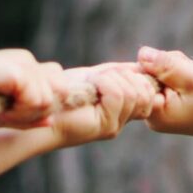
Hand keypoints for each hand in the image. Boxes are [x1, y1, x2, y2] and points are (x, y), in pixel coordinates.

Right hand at [0, 48, 59, 128]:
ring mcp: (24, 62)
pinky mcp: (18, 69)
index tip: (14, 116)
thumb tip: (50, 121)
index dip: (43, 105)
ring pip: (48, 100)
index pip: (58, 84)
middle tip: (9, 117)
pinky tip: (1, 113)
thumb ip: (27, 118)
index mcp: (25, 67)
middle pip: (60, 91)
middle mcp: (27, 60)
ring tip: (2, 115)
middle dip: (38, 111)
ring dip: (26, 115)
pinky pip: (36, 100)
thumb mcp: (2, 114)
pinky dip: (20, 113)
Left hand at [46, 63, 164, 146]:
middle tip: (103, 77)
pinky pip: (118, 95)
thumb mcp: (96, 77)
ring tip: (94, 81)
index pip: (150, 93)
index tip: (121, 70)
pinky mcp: (106, 126)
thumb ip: (119, 73)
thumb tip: (140, 65)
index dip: (141, 77)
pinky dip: (105, 82)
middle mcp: (122, 120)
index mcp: (122, 109)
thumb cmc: (63, 93)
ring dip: (112, 78)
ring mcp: (116, 125)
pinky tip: (90, 86)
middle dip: (127, 76)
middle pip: (147, 94)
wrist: (42, 110)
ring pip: (134, 94)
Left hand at [136, 47, 192, 137]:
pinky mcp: (167, 105)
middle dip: (165, 65)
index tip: (174, 66)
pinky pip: (164, 81)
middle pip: (144, 76)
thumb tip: (140, 53)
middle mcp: (152, 116)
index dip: (150, 64)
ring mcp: (159, 111)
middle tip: (190, 73)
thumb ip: (165, 65)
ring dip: (174, 68)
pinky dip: (177, 75)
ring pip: (155, 75)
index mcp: (155, 114)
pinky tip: (192, 80)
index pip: (135, 80)